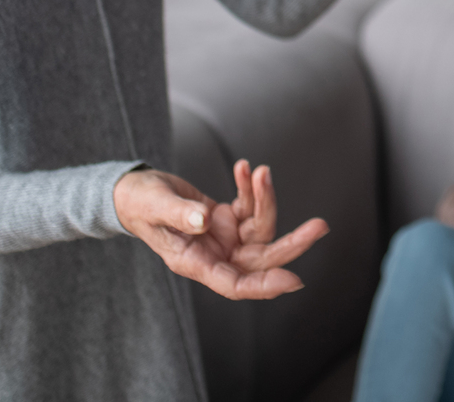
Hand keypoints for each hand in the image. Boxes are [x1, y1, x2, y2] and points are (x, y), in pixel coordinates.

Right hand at [114, 160, 327, 299]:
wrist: (133, 192)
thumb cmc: (139, 203)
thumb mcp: (155, 206)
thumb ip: (179, 214)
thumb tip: (205, 221)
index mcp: (194, 263)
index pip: (235, 284)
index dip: (264, 285)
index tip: (294, 280)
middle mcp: (214, 254)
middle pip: (261, 258)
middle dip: (292, 243)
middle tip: (320, 226)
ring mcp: (223, 237)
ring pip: (260, 228)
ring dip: (265, 199)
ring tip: (259, 171)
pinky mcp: (227, 218)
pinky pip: (249, 206)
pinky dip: (251, 188)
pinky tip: (244, 168)